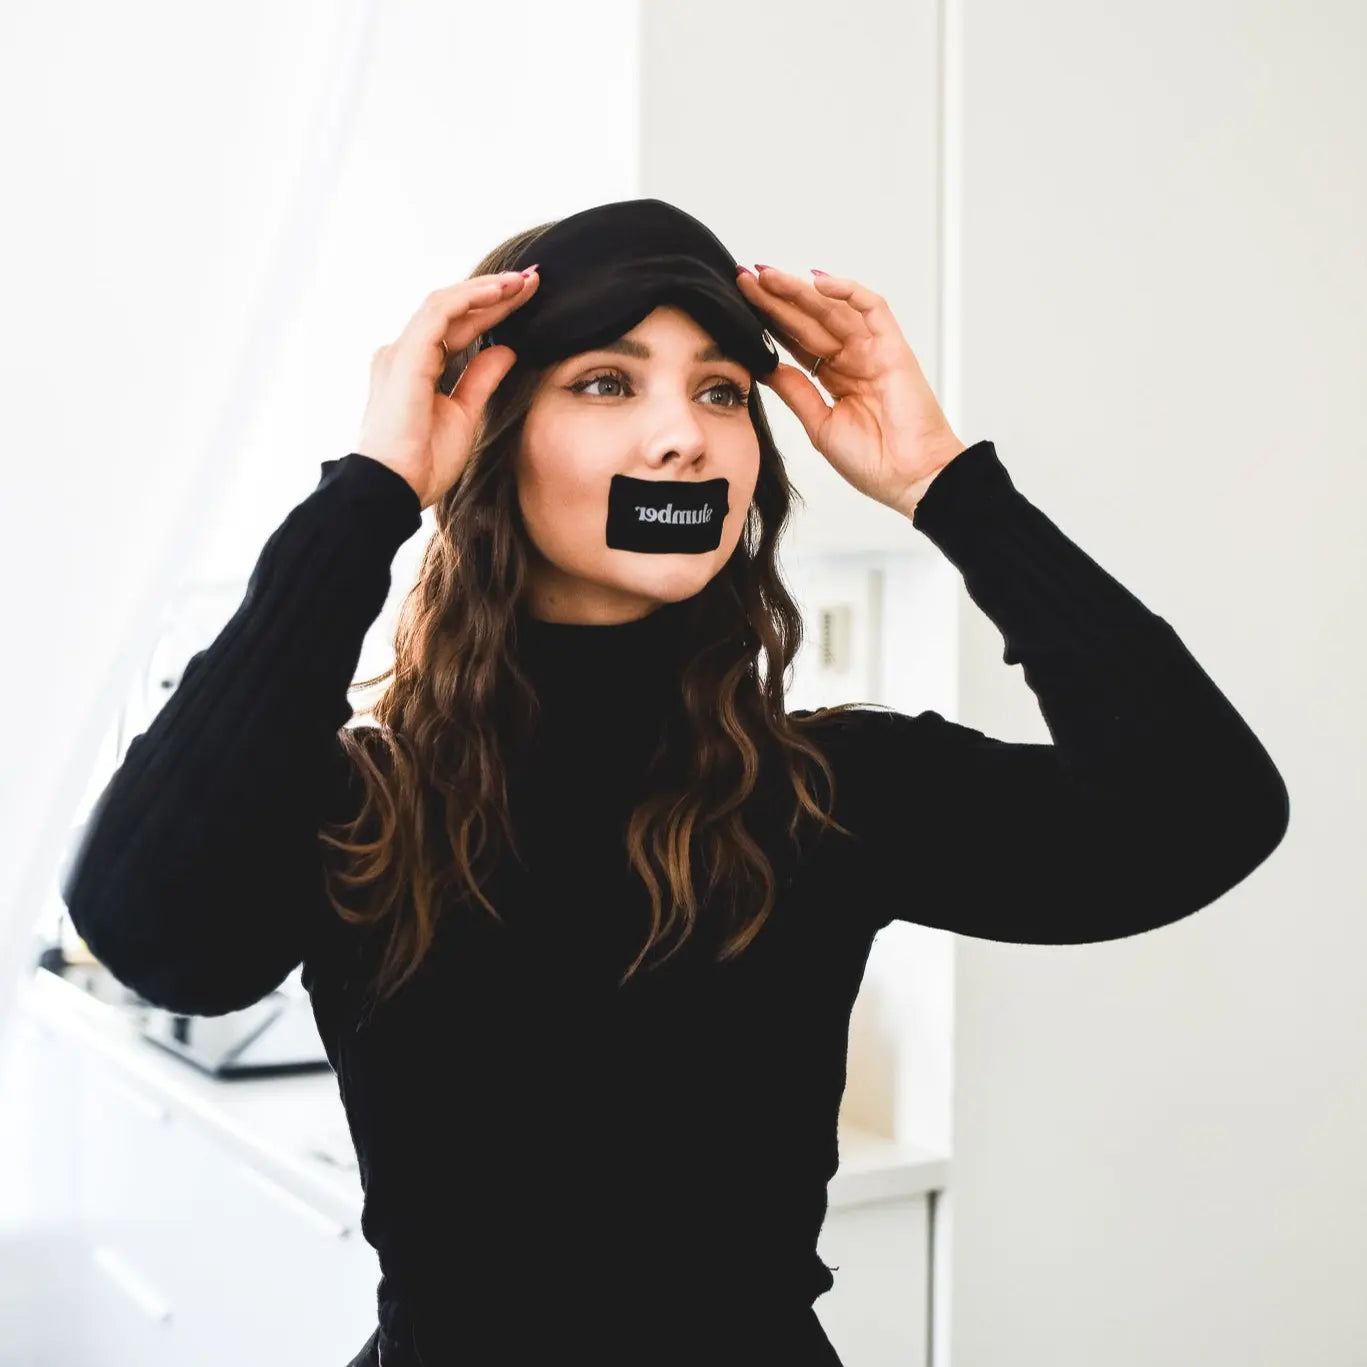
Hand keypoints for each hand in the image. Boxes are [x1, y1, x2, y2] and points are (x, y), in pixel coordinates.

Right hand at [356, 268, 539, 510]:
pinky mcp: (406, 356)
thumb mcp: (465, 414)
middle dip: (494, 292)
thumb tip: (506, 351)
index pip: (459, 328)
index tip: (526, 298)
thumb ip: (481, 379)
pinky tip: (499, 293)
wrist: (395, 487)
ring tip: (521, 282)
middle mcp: (405, 353)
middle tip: (532, 278)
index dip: (493, 311)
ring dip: (486, 289)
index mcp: (416, 367)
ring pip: (446, 303)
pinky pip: (440, 313)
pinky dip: (470, 299)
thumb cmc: (423, 462)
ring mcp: (402, 352)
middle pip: (454, 310)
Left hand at [736, 265, 966, 516]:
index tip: (740, 305)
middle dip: (776, 298)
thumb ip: (796, 392)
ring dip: (800, 291)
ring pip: (832, 309)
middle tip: (745, 279)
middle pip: (808, 320)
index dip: (769, 321)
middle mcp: (852, 359)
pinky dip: (849, 292)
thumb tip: (766, 367)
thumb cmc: (872, 461)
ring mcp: (873, 351)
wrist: (909, 479)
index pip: (796, 341)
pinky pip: (873, 309)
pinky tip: (819, 282)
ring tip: (768, 276)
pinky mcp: (894, 347)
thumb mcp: (819, 424)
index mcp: (834, 378)